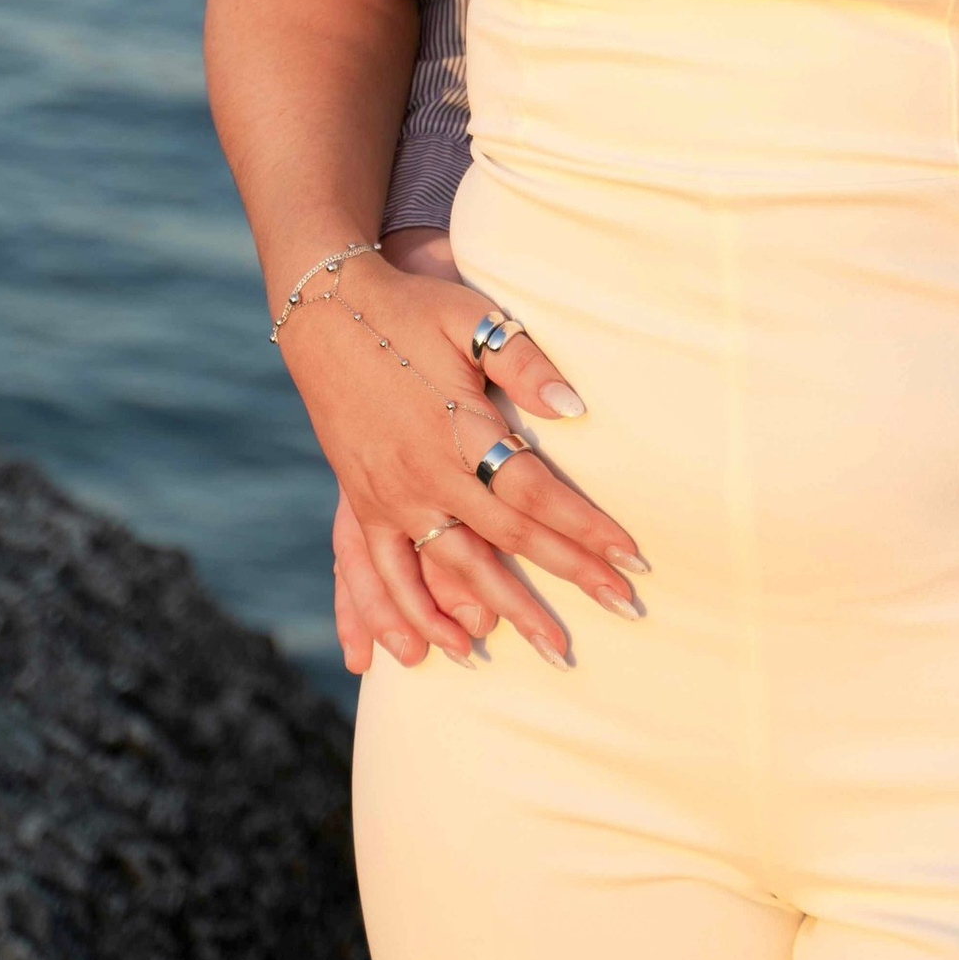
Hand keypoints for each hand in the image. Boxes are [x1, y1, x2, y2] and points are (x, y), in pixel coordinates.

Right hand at [281, 259, 638, 672]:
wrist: (326, 310)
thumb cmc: (412, 309)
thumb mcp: (470, 317)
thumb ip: (522, 363)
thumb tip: (574, 408)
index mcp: (458, 428)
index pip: (537, 491)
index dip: (586, 526)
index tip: (632, 556)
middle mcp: (425, 474)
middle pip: (511, 539)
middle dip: (572, 575)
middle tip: (626, 610)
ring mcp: (391, 496)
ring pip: (456, 571)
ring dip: (509, 613)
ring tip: (555, 650)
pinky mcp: (364, 504)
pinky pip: (389, 576)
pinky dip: (418, 617)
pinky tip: (451, 649)